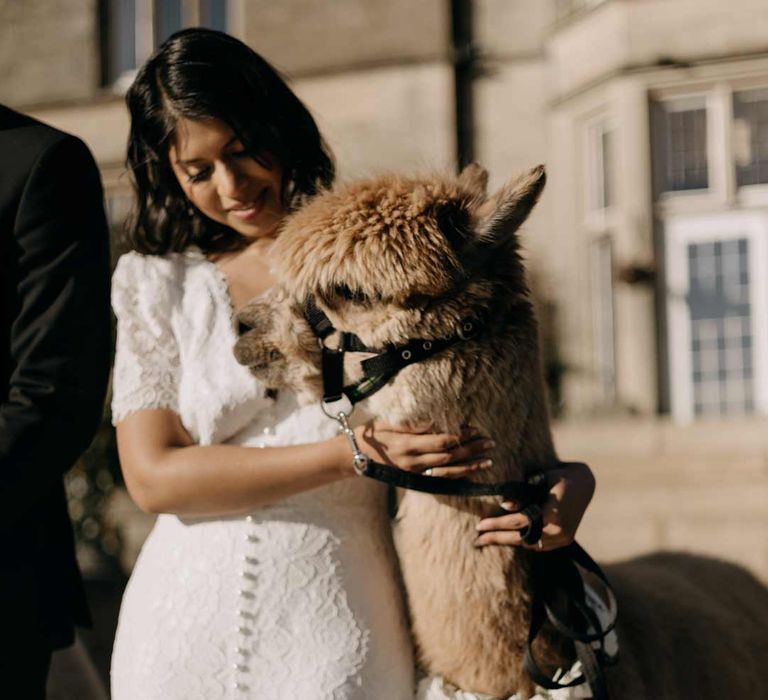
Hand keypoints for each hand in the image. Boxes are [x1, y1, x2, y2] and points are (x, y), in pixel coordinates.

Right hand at [346, 420, 494, 478]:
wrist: (353, 458)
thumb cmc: (369, 435)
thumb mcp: (388, 424)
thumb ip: (412, 425)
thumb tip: (436, 422)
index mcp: (408, 446)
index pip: (441, 441)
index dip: (461, 436)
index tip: (475, 429)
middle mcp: (414, 462)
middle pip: (449, 456)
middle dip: (472, 450)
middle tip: (490, 443)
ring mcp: (415, 472)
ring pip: (448, 470)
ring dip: (470, 466)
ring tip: (488, 461)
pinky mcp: (415, 477)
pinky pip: (439, 477)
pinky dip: (457, 474)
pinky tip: (469, 471)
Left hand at [474, 461, 595, 550]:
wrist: (585, 484)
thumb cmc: (559, 476)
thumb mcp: (542, 478)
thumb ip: (524, 492)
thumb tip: (504, 504)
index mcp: (553, 514)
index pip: (519, 522)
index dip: (497, 524)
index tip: (479, 525)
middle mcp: (559, 531)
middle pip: (521, 538)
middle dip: (498, 538)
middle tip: (477, 539)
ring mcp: (563, 538)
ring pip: (529, 545)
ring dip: (508, 542)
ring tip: (488, 540)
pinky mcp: (564, 541)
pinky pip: (538, 546)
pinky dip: (523, 543)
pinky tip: (507, 539)